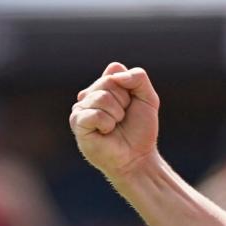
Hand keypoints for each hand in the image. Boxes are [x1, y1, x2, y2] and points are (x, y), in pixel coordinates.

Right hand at [69, 62, 159, 178]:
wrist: (137, 155)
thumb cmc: (140, 128)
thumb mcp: (148, 97)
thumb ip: (138, 77)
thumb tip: (115, 73)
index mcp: (104, 85)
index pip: (115, 70)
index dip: (130, 87)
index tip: (131, 103)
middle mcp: (89, 94)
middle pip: (109, 81)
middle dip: (124, 101)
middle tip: (123, 117)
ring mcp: (81, 108)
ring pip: (102, 97)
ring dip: (117, 114)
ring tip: (115, 125)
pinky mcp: (77, 123)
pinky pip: (94, 114)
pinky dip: (107, 124)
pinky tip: (106, 132)